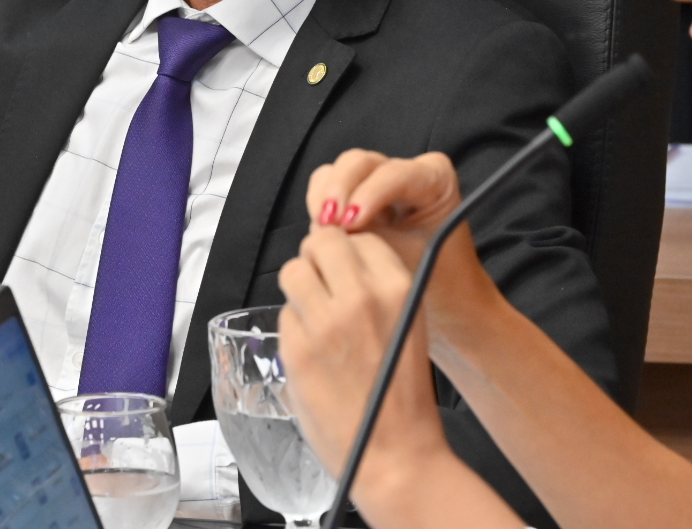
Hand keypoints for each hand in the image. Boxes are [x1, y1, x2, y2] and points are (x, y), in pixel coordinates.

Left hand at [278, 227, 448, 499]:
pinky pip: (283, 315)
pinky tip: (313, 352)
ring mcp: (325, 322)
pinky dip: (293, 328)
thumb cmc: (401, 394)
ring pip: (293, 270)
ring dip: (299, 287)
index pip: (358, 235)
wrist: (394, 455)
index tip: (344, 267)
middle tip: (322, 284)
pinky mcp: (297, 348)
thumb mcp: (408, 324)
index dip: (346, 249)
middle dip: (316, 258)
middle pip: (320, 240)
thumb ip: (378, 287)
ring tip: (315, 316)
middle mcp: (361, 297)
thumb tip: (342, 257)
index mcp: (398, 288)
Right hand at [303, 149, 498, 336]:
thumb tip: (334, 233)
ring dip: (326, 196)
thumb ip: (371, 242)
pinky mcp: (356, 192)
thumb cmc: (432, 278)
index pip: (395, 174)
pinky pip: (328, 185)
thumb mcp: (406, 262)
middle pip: (360, 162)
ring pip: (340, 170)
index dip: (369, 194)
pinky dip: (320, 203)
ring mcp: (378, 179)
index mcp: (434, 179)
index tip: (352, 222)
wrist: (438, 294)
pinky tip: (323, 229)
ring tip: (323, 229)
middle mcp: (405, 170)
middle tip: (328, 224)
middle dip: (339, 189)